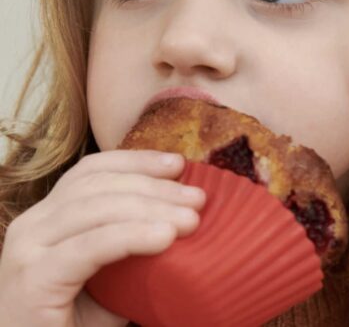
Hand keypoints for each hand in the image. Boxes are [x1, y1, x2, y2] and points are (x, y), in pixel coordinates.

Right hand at [0, 150, 205, 326]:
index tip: (178, 164)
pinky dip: (131, 236)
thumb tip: (181, 211)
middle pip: (99, 185)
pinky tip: (164, 236)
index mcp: (50, 214)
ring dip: (151, 208)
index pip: (93, 171)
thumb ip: (131, 236)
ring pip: (97, 209)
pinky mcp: (33, 280)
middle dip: (153, 186)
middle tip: (196, 197)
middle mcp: (33, 223)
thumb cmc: (80, 317)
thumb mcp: (109, 269)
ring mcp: (28, 249)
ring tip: (190, 218)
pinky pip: (91, 246)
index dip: (136, 160)